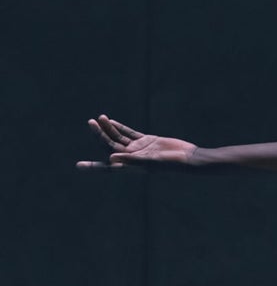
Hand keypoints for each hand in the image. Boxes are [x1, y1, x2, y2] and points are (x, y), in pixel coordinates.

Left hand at [77, 114, 196, 170]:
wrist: (189, 158)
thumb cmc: (172, 164)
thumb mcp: (150, 162)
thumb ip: (131, 160)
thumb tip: (110, 158)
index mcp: (131, 166)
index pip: (108, 166)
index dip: (93, 166)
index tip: (79, 166)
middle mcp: (133, 158)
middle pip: (110, 146)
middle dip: (99, 136)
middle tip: (90, 123)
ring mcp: (140, 149)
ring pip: (118, 138)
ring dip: (108, 129)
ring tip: (97, 118)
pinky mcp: (147, 141)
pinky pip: (129, 133)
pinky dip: (120, 128)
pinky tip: (111, 121)